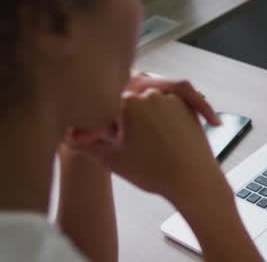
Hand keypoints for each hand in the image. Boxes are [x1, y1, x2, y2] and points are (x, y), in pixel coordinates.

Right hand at [67, 89, 230, 201]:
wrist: (193, 180)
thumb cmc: (152, 172)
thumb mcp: (111, 160)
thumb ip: (85, 145)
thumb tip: (67, 139)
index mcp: (127, 102)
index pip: (108, 109)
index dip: (108, 129)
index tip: (114, 143)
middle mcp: (150, 93)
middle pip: (131, 106)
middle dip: (129, 124)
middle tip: (136, 147)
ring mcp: (171, 98)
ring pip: (151, 108)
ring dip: (148, 123)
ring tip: (153, 148)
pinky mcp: (188, 106)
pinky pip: (169, 111)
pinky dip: (166, 124)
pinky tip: (168, 143)